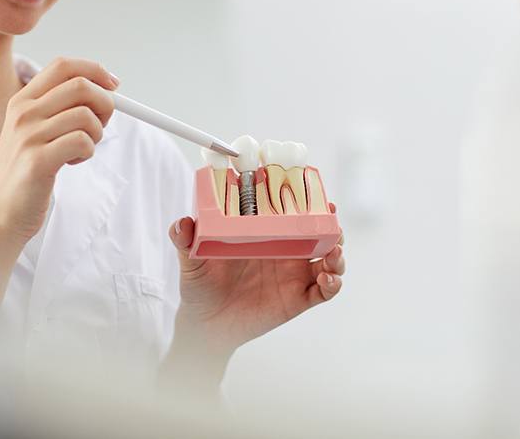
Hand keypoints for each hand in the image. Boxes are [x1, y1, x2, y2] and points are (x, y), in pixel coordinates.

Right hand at [0, 58, 118, 243]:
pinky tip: (71, 162)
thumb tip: (105, 91)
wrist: (0, 214)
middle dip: (105, 104)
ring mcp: (28, 135)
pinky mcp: (38, 160)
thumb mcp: (35, 132)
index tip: (114, 85)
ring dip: (96, 134)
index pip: (64, 65)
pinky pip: (83, 141)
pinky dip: (88, 152)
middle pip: (81, 86)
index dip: (95, 71)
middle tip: (100, 126)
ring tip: (80, 150)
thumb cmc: (25, 173)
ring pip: (86, 116)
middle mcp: (23, 113)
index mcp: (22, 101)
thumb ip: (61, 110)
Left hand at [168, 205, 344, 357]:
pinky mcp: (298, 299)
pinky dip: (333, 283)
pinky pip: (324, 290)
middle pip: (319, 233)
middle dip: (332, 226)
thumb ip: (186, 241)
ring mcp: (294, 275)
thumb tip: (181, 223)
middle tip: (332, 222)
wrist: (205, 325)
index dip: (309, 202)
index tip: (317, 194)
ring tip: (333, 254)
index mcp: (266, 234)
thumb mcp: (192, 260)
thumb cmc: (200, 286)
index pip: (293, 213)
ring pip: (329, 259)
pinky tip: (327, 278)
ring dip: (338, 253)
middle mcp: (285, 251)